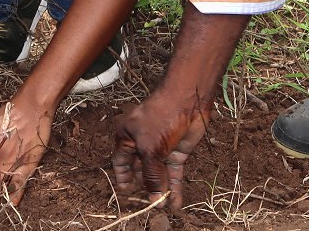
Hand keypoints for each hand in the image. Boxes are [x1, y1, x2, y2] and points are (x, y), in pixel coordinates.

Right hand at [111, 89, 208, 210]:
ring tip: (163, 207)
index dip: (123, 177)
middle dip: (145, 187)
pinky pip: (173, 173)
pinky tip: (176, 201)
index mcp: (126, 136)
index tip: (127, 193)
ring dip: (161, 190)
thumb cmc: (160, 118)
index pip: (120, 161)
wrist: (187, 101)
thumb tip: (154, 201)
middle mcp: (142, 143)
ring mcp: (160, 148)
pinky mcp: (176, 152)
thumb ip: (151, 176)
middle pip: (140, 170)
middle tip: (149, 205)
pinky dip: (175, 186)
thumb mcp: (150, 149)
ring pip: (158, 173)